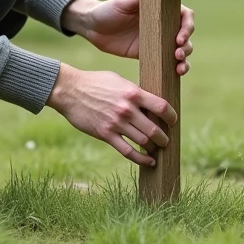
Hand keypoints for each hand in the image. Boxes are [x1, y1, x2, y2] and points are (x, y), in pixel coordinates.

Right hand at [46, 64, 177, 166]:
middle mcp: (127, 109)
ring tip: (156, 149)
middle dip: (164, 138)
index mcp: (133, 93)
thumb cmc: (95, 82)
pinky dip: (141, 160)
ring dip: (153, 148)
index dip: (171, 116)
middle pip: (155, 129)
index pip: (162, 107)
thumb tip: (150, 102)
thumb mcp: (118, 80)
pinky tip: (149, 162)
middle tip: (166, 140)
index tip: (173, 121)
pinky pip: (128, 152)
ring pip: (144, 142)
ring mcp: (116, 123)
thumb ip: (134, 91)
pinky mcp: (106, 134)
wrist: (70, 90)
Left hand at [63, 0, 194, 75]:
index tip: (179, 38)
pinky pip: (168, 62)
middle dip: (187, 45)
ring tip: (179, 67)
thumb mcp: (121, 3)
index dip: (187, 26)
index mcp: (160, 9)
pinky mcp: (151, 55)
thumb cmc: (107, 10)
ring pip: (181, 50)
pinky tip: (175, 74)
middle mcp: (163, 24)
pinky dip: (175, 68)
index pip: (184, 15)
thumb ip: (136, 0)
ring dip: (185, 58)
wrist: (93, 27)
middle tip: (177, 54)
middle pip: (186, 34)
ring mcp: (158, 40)